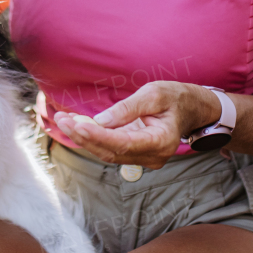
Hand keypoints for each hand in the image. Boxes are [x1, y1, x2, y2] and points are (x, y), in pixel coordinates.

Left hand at [53, 81, 222, 169]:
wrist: (192, 108)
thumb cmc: (176, 97)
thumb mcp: (154, 94)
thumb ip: (128, 108)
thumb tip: (100, 121)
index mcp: (161, 142)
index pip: (123, 144)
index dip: (98, 136)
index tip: (78, 125)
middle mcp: (152, 156)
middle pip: (111, 151)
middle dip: (83, 137)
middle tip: (61, 120)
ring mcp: (144, 158)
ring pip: (107, 152)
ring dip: (84, 138)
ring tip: (63, 120)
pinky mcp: (135, 153)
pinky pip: (110, 148)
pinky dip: (92, 137)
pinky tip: (76, 124)